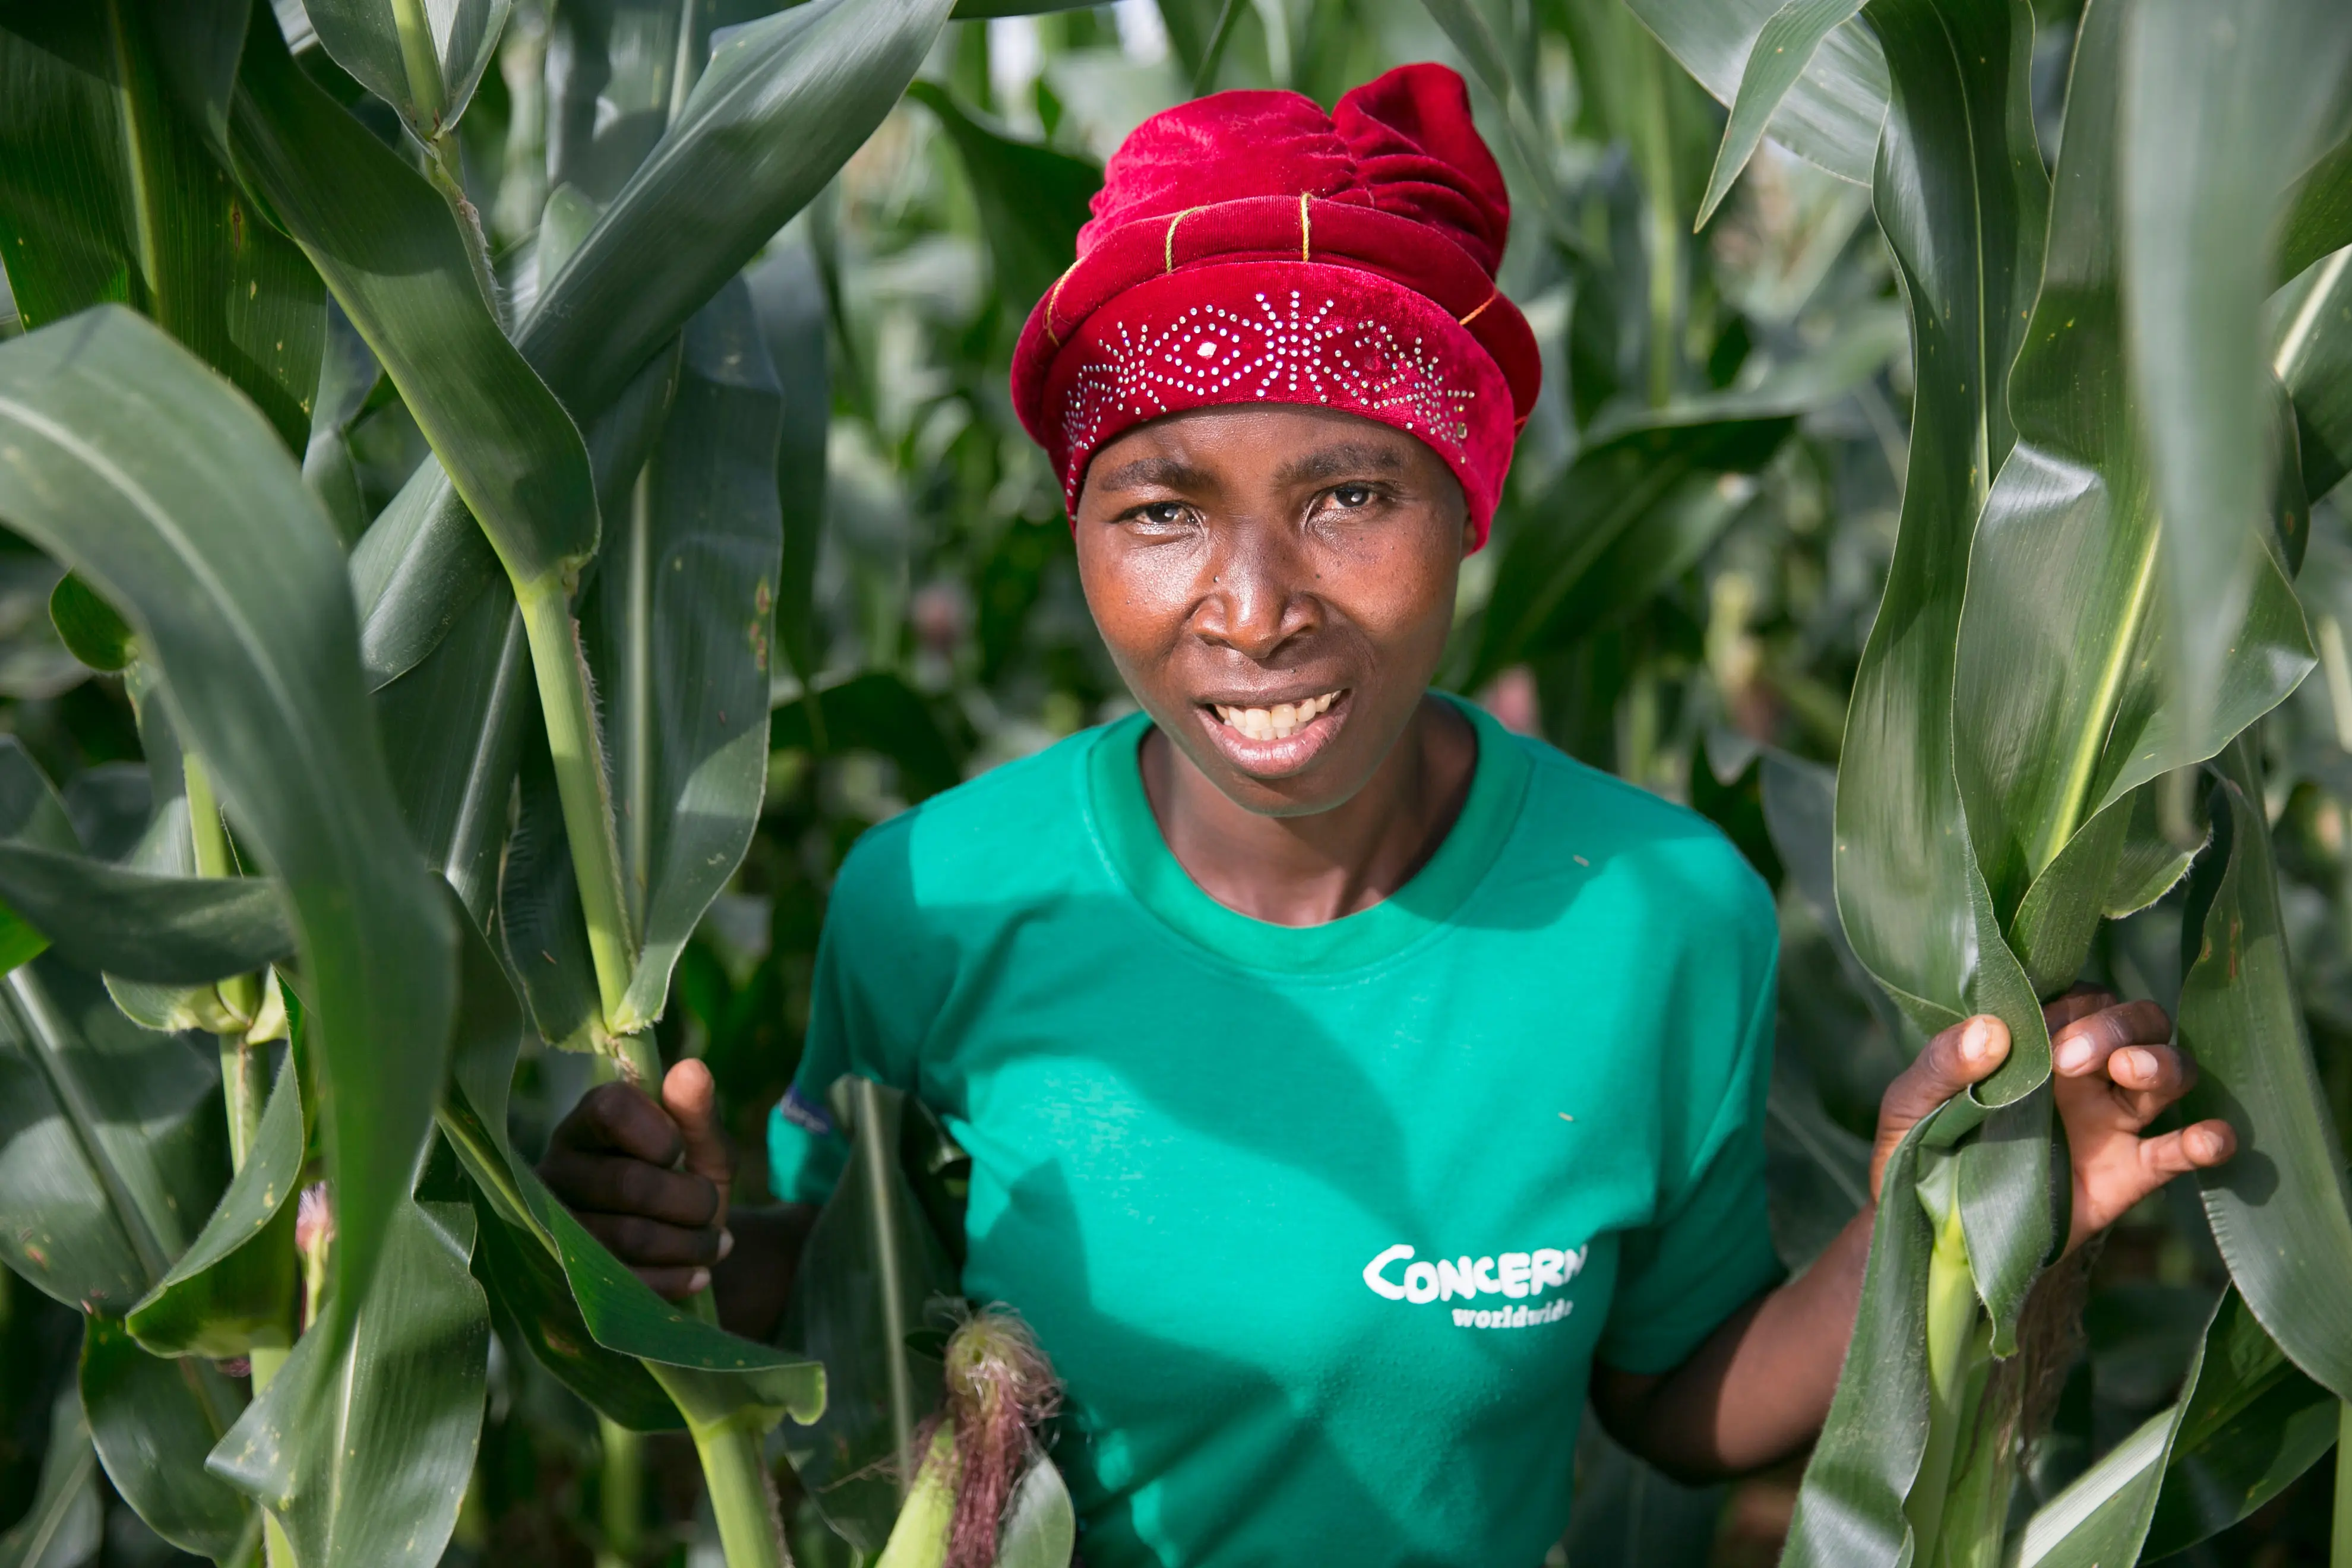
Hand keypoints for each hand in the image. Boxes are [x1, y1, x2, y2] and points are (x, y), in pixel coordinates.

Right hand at [538, 1059, 734, 1298]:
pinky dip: (674, 1280)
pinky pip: (623, 1282)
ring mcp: (555, 1226)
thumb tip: (692, 1068)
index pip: (611, 1109)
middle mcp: (558, 1168)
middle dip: (692, 1201)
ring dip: (689, 1244)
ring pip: (628, 1237)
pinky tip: (698, 1274)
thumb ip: (699, 1113)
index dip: (660, 1134)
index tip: (679, 1151)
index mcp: (588, 1121)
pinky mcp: (565, 1277)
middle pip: (629, 1183)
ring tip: (714, 1244)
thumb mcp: (705, 1149)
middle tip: (712, 1209)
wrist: (684, 1253)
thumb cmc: (687, 1185)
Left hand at [1869, 989, 2236, 1253]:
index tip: (2042, 1031)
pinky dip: (2206, 1142)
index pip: (2081, 997)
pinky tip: (2210, 1139)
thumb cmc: (1921, 1146)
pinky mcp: (2128, 1173)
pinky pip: (2179, 1151)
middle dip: (2119, 1026)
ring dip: (2163, 1064)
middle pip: (2140, 1022)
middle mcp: (2085, 1073)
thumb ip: (1943, 1063)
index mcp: (2037, 1042)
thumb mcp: (1910, 1102)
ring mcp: (2112, 1120)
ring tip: (2130, 1073)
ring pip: (2169, 1073)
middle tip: (2072, 1058)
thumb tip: (1989, 1031)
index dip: (2073, 1005)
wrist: (1931, 1228)